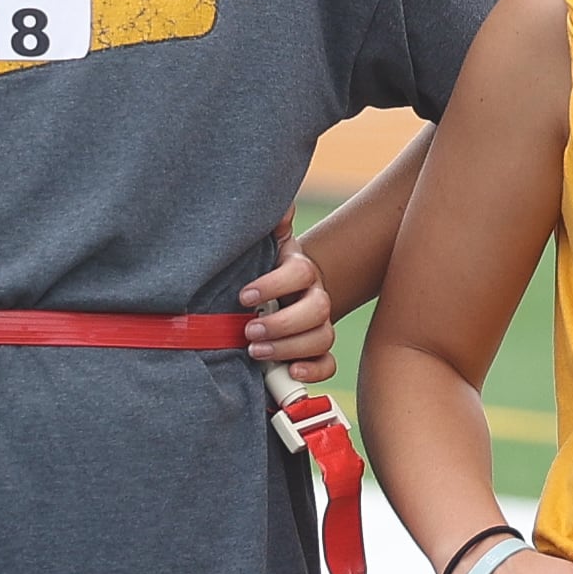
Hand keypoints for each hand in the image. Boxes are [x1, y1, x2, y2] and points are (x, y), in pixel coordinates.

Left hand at [237, 229, 335, 379]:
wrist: (269, 298)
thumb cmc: (260, 271)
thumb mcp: (261, 247)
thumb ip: (269, 227)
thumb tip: (281, 203)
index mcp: (300, 270)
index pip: (300, 273)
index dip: (274, 285)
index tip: (244, 296)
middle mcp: (315, 297)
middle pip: (318, 309)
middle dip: (281, 323)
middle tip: (248, 330)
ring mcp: (318, 326)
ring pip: (322, 337)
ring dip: (289, 347)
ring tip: (255, 351)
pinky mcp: (315, 353)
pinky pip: (328, 364)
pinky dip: (313, 370)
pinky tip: (292, 370)